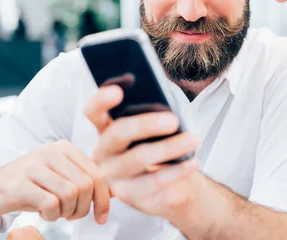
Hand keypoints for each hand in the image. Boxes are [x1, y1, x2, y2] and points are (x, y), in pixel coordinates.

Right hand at [0, 140, 110, 237]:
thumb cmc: (30, 186)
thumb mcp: (60, 177)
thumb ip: (84, 179)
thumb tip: (114, 191)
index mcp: (65, 148)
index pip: (97, 172)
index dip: (103, 198)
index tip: (102, 216)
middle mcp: (51, 152)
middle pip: (86, 184)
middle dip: (83, 207)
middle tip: (72, 215)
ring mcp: (34, 166)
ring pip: (71, 193)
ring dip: (67, 212)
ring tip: (56, 213)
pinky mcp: (20, 184)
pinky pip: (51, 204)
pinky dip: (51, 216)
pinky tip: (44, 214)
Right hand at [85, 86, 202, 220]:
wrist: (171, 184)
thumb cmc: (160, 144)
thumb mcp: (155, 127)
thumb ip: (154, 113)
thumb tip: (166, 107)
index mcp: (105, 129)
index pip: (93, 111)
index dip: (102, 99)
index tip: (119, 89)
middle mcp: (103, 153)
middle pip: (118, 134)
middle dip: (146, 124)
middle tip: (173, 120)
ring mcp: (114, 177)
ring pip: (138, 159)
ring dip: (168, 148)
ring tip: (193, 140)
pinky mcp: (130, 197)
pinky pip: (154, 184)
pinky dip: (177, 172)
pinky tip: (193, 162)